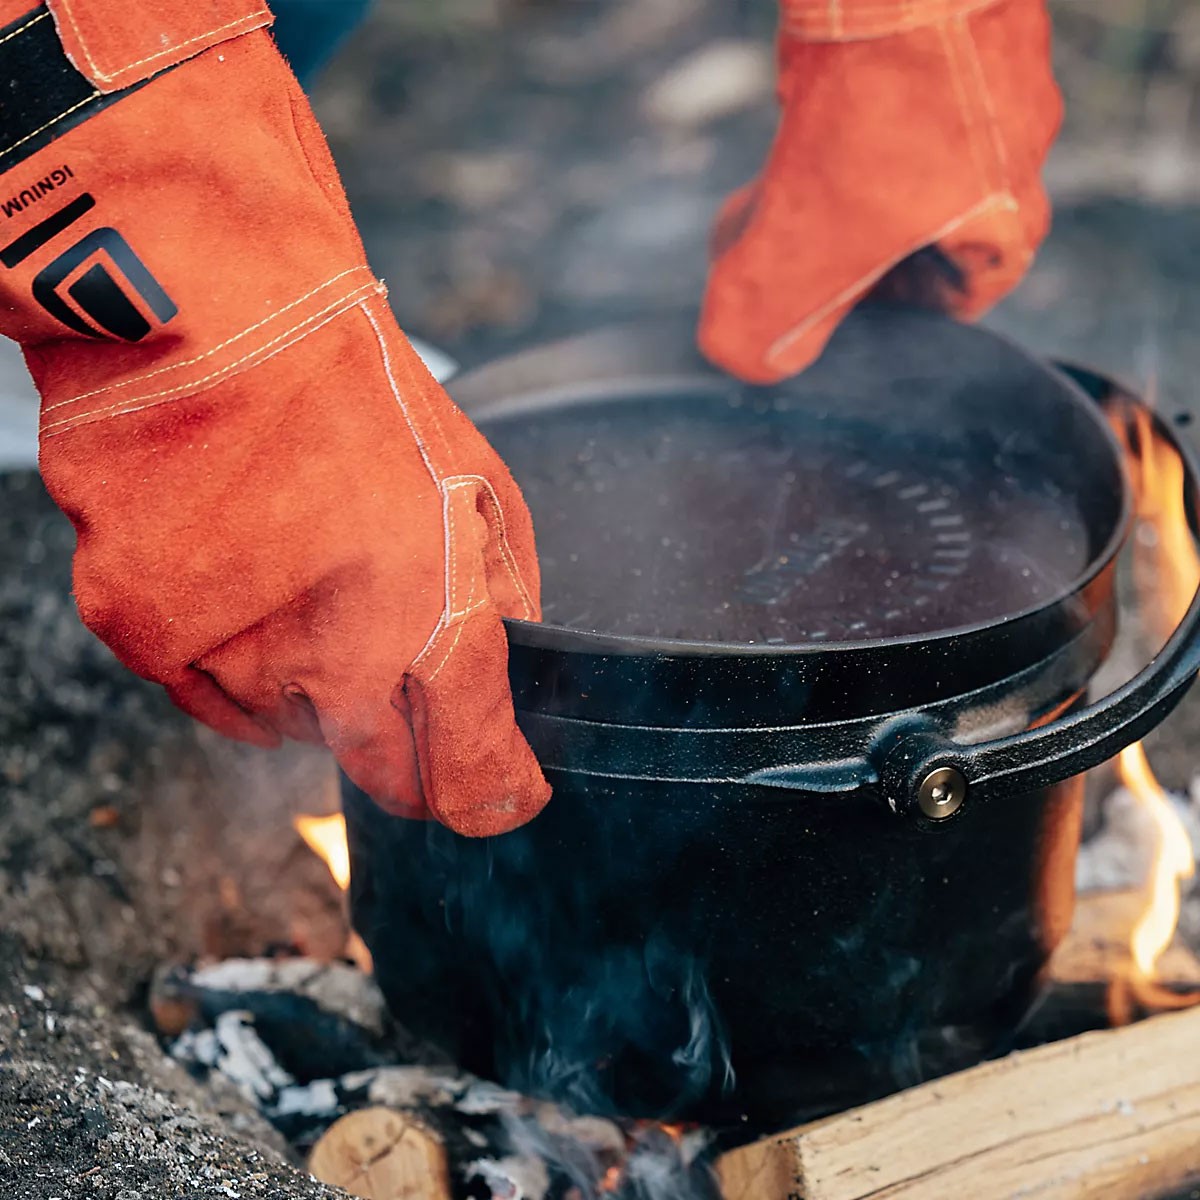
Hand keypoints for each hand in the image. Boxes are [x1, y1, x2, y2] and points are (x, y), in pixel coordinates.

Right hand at [0, 0, 548, 834]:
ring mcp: (224, 656)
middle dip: (392, 720)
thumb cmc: (355, 390)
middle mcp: (323, 667)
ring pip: (280, 722)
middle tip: (380, 625)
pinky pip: (201, 679)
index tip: (498, 789)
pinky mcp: (142, 631)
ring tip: (297, 561)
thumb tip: (508, 672)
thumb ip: (506, 605)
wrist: (210, 310)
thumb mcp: (485, 490)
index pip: (468, 784)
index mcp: (425, 630)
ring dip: (300, 672)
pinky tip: (236, 556)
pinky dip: (224, 640)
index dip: (489, 795)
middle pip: (371, 765)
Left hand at [700, 0, 1060, 383]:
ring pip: (909, 158)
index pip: (958, 302)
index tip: (831, 315)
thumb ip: (767, 326)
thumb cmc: (871, 111)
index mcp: (1006, 221)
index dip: (889, 319)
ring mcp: (990, 80)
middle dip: (851, 252)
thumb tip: (746, 360)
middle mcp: (1012, 150)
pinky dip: (846, 115)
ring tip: (778, 193)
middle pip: (926, 231)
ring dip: (841, 184)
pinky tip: (796, 120)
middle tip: (791, 258)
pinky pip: (899, 92)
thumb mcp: (802, 249)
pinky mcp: (955, 25)